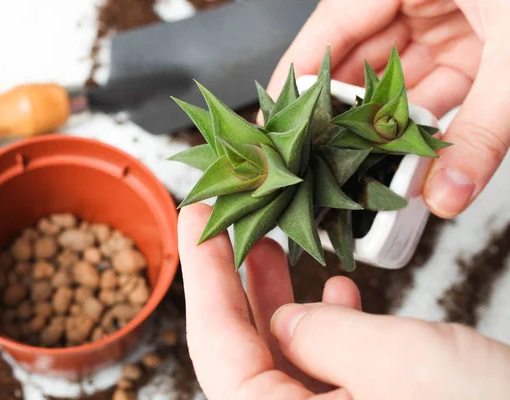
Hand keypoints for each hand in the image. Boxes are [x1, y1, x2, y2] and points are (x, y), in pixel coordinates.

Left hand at [178, 203, 509, 398]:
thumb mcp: (400, 366)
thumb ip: (325, 337)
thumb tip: (284, 319)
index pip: (217, 348)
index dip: (203, 275)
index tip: (197, 217)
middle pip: (242, 350)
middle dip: (233, 280)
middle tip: (226, 223)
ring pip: (285, 356)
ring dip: (279, 297)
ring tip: (273, 243)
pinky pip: (328, 370)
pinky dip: (329, 326)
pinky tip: (339, 288)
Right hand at [267, 0, 508, 218]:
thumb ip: (482, 129)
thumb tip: (446, 195)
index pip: (326, 32)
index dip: (295, 81)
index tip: (276, 124)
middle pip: (358, 62)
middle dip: (344, 116)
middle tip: (321, 163)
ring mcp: (445, 15)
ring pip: (397, 79)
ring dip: (388, 128)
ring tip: (362, 172)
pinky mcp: (474, 37)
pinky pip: (436, 83)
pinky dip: (427, 121)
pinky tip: (412, 156)